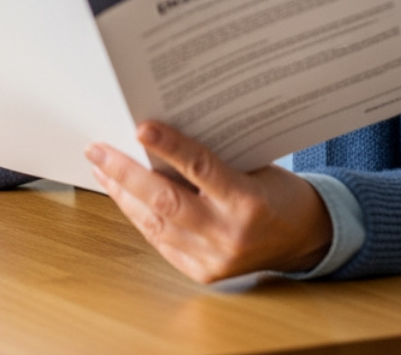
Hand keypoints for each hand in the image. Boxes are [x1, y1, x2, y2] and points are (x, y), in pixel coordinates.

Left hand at [85, 121, 333, 282]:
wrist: (303, 238)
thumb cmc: (276, 192)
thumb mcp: (253, 165)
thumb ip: (212, 159)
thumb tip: (155, 137)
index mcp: (248, 202)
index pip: (202, 169)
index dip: (169, 146)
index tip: (140, 127)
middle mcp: (229, 234)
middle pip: (166, 201)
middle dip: (125, 173)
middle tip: (97, 149)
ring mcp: (214, 258)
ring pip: (155, 223)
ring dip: (123, 193)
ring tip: (100, 167)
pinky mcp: (202, 273)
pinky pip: (159, 241)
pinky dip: (138, 215)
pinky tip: (122, 195)